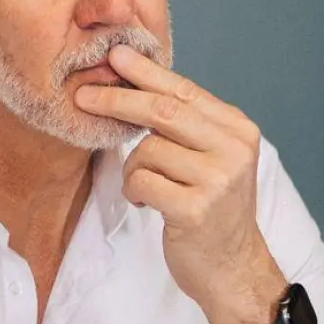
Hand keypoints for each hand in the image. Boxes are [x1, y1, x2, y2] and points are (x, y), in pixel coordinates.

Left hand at [75, 45, 286, 323]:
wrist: (233, 267)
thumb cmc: (213, 209)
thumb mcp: (212, 158)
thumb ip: (187, 124)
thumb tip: (133, 78)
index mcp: (238, 131)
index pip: (185, 91)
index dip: (146, 72)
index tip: (115, 55)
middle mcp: (234, 151)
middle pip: (163, 111)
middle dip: (118, 101)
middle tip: (84, 96)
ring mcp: (218, 181)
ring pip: (147, 151)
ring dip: (134, 169)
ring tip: (147, 187)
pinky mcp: (196, 210)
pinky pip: (142, 182)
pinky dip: (135, 192)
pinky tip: (148, 203)